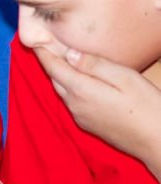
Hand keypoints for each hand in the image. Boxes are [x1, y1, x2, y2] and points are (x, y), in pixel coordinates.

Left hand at [35, 45, 160, 172]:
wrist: (159, 143)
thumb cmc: (147, 107)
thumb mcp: (125, 78)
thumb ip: (95, 65)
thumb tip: (68, 54)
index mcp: (81, 90)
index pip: (53, 67)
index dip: (43, 52)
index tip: (35, 39)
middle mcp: (75, 105)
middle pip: (55, 79)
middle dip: (50, 63)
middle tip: (48, 46)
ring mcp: (81, 117)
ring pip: (62, 91)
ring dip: (60, 76)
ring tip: (62, 60)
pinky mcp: (89, 125)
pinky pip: (72, 103)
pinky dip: (70, 89)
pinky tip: (81, 83)